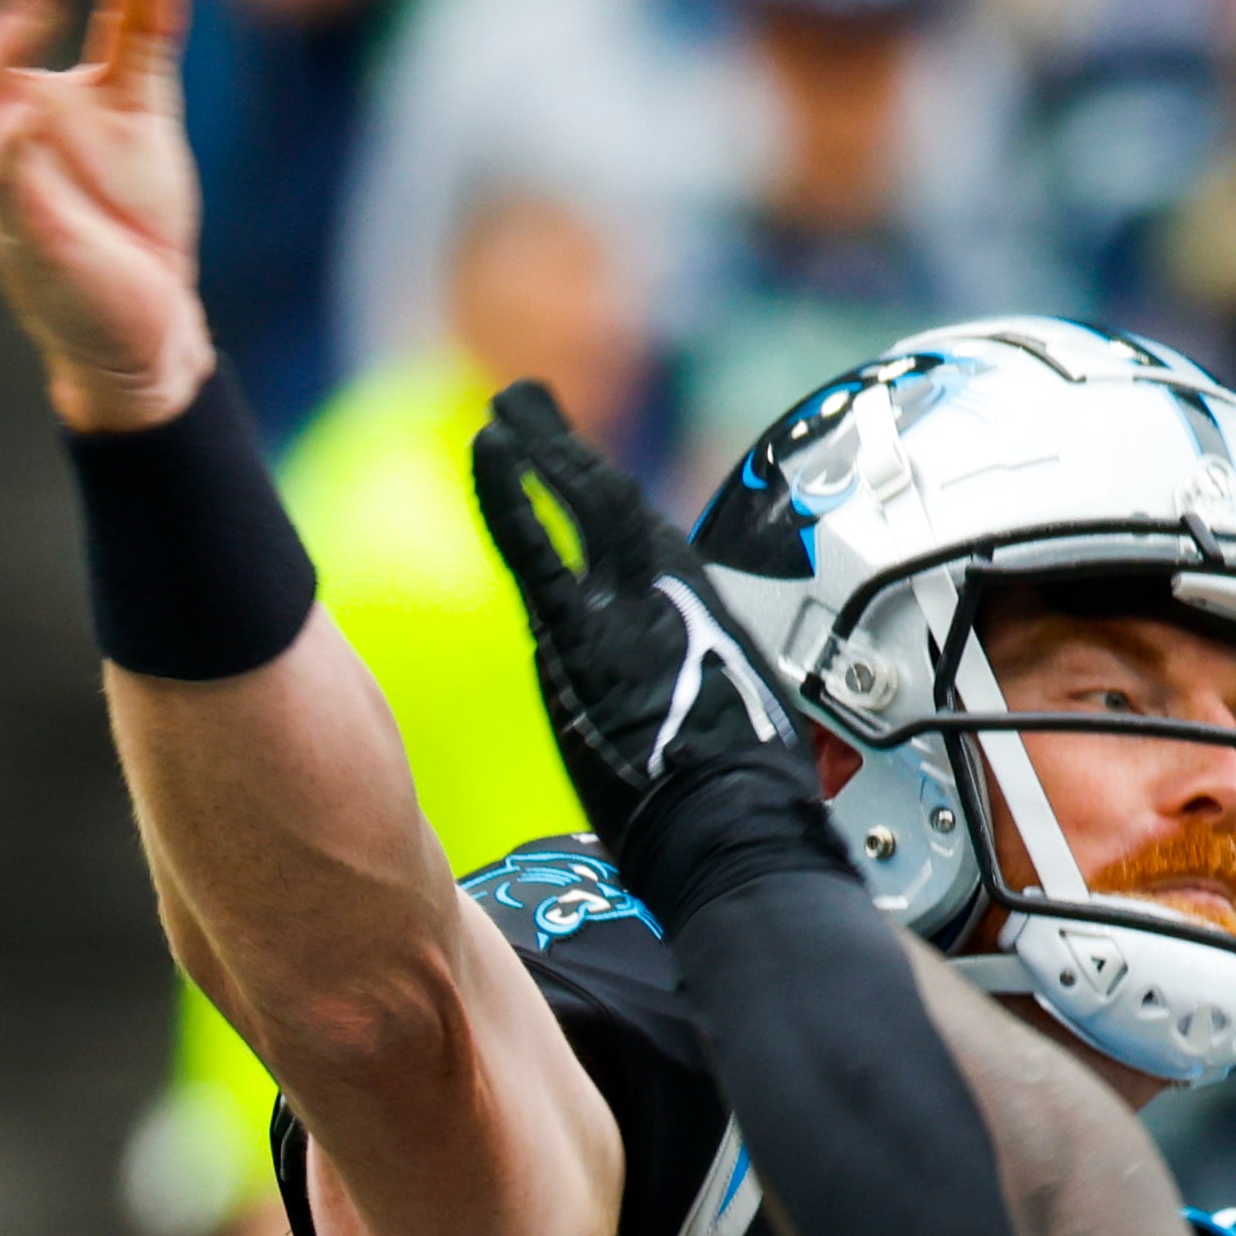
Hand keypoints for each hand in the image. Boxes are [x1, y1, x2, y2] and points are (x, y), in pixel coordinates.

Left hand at [470, 381, 803, 838]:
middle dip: (564, 450)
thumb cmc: (744, 801)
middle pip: (608, 503)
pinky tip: (491, 448)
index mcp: (704, 614)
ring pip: (580, 507)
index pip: (643, 537)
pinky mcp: (582, 636)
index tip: (574, 463)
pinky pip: (538, 549)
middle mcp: (668, 596)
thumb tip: (672, 709)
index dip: (602, 495)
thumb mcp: (733, 725)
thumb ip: (690, 692)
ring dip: (542, 451)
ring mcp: (626, 608)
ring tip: (510, 411)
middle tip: (529, 406)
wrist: (731, 829)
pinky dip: (513, 495)